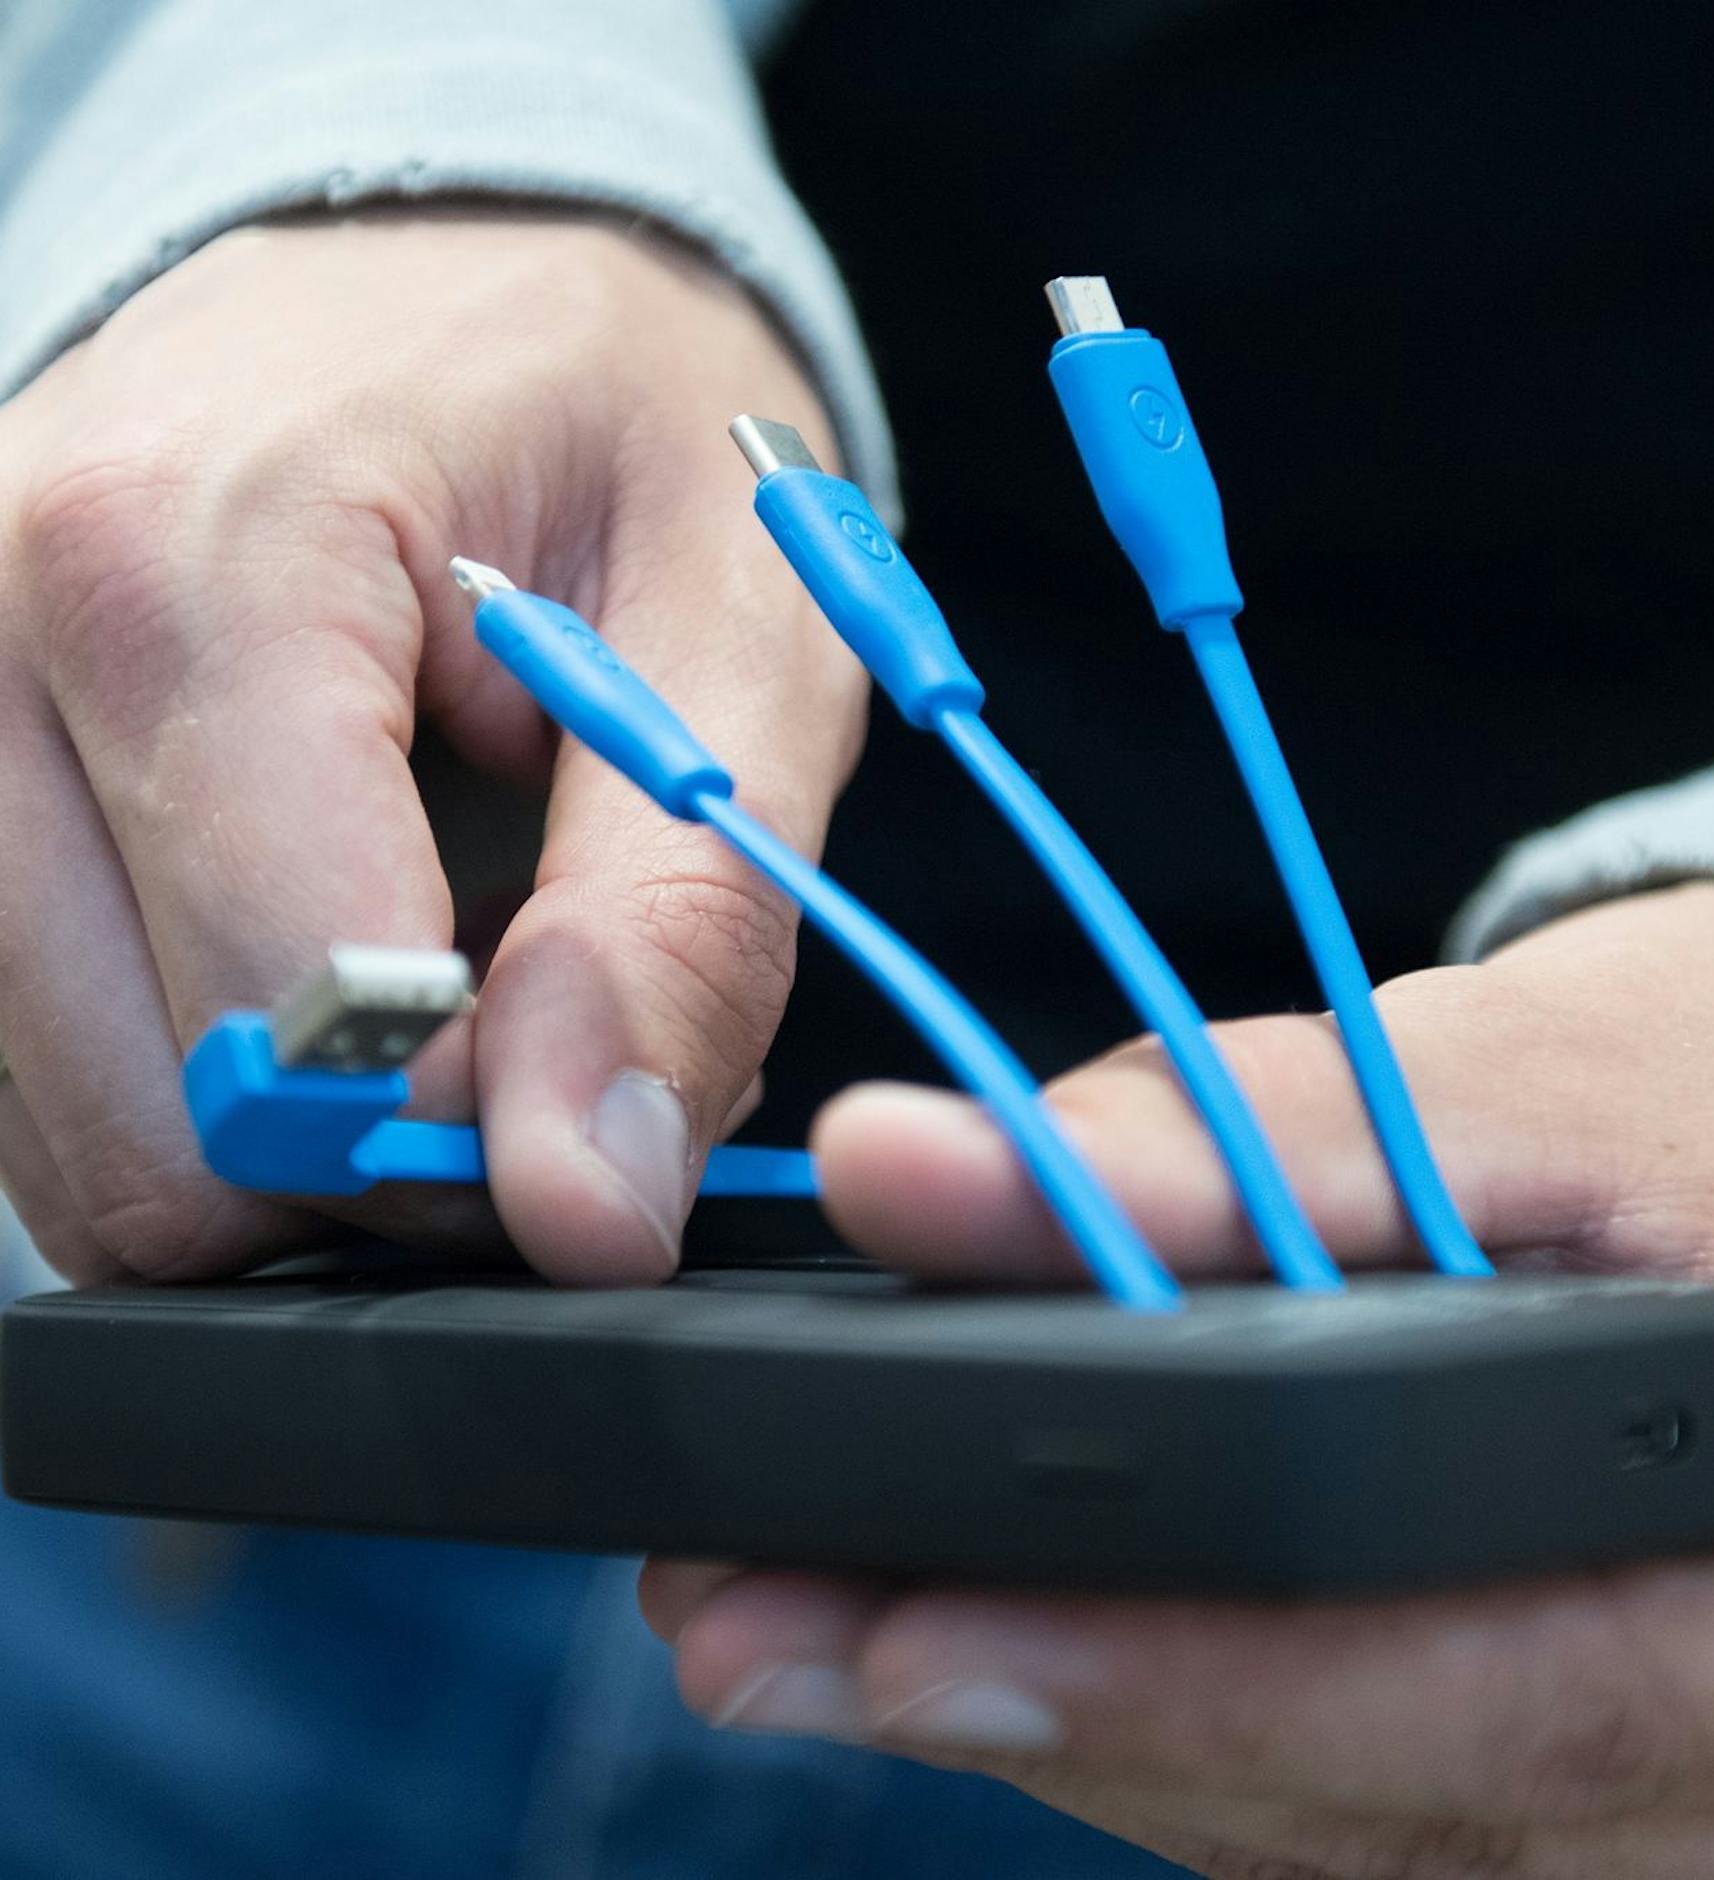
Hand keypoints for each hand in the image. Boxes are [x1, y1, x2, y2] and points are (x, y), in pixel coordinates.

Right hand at [0, 210, 862, 1284]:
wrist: (465, 267)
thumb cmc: (616, 412)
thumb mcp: (734, 636)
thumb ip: (671, 931)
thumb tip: (592, 1205)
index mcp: (179, 568)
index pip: (288, 1035)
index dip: (484, 1127)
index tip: (606, 1080)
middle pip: (156, 1140)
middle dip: (387, 1147)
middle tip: (531, 1000)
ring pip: (85, 1140)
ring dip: (306, 1121)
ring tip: (438, 942)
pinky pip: (53, 1073)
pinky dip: (218, 1071)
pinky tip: (327, 937)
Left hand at [644, 883, 1713, 1877]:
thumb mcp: (1555, 1074)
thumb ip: (1254, 1146)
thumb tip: (930, 1174)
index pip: (1507, 1693)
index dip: (1188, 1685)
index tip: (904, 1636)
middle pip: (1408, 1813)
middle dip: (1071, 1726)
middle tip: (771, 1635)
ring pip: (1379, 1851)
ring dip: (1110, 1744)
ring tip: (852, 1633)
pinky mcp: (1664, 1794)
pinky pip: (1404, 1823)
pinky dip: (1215, 1738)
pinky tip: (1053, 1646)